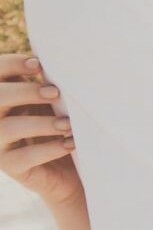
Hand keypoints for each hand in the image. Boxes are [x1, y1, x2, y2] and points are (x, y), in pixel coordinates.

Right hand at [0, 53, 81, 204]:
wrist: (68, 168)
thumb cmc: (58, 124)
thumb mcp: (52, 101)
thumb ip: (47, 83)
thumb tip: (58, 62)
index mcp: (4, 95)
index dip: (12, 64)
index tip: (38, 65)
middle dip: (25, 92)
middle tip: (55, 93)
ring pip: (7, 128)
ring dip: (40, 123)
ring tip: (67, 124)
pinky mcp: (10, 167)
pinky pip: (23, 157)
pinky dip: (48, 149)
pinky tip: (69, 144)